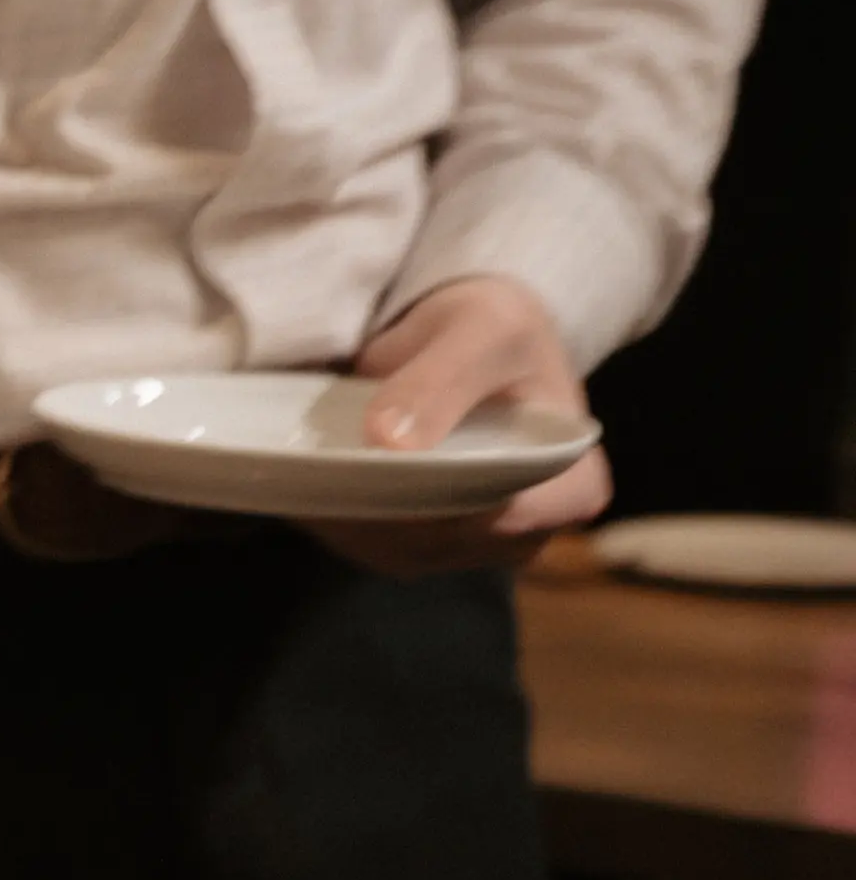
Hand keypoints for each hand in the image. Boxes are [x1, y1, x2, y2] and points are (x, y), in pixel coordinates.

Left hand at [300, 276, 611, 574]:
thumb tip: (389, 440)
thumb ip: (442, 380)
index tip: (374, 466)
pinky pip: (370, 545)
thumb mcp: (484, 329)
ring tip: (306, 471)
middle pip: (440, 541)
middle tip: (317, 465)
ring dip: (345, 517)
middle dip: (377, 507)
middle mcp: (527, 534)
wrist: (464, 335)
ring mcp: (472, 546)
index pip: (500, 520)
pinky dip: (335, 517)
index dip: (436, 499)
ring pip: (396, 551)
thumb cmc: (493, 327)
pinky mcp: (422, 544)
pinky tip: (307, 484)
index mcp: (572, 487)